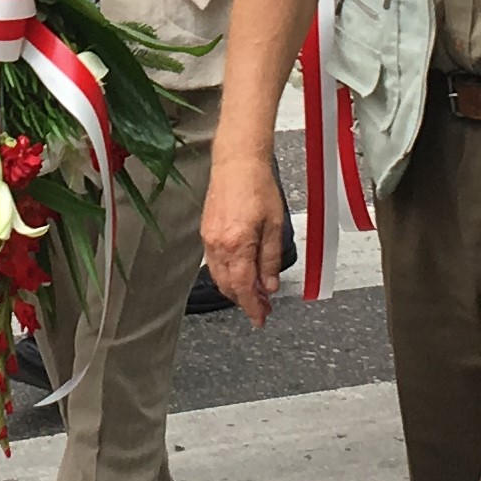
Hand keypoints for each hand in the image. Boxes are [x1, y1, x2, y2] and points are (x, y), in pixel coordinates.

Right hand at [201, 156, 293, 327]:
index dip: (252, 307)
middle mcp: (218, 245)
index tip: (260, 318)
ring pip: (219, 277)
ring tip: (255, 292)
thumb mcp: (275, 225)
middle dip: (245, 301)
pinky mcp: (206, 233)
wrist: (237, 162)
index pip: (244, 287)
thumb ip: (271, 259)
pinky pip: (214, 263)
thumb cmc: (258, 187)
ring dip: (235, 289)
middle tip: (263, 307)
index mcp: (238, 244)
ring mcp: (209, 239)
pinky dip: (227, 274)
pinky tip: (241, 273)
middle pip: (228, 286)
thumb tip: (270, 285)